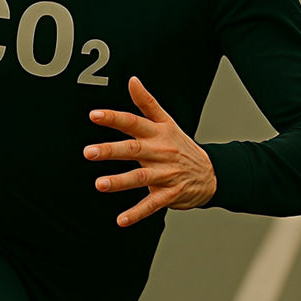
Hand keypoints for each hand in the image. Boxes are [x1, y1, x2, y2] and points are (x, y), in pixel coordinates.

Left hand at [85, 76, 215, 226]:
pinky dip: (137, 213)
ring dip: (120, 181)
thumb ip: (147, 102)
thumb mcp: (167, 122)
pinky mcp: (170, 195)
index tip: (95, 115)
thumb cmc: (181, 146)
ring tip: (100, 184)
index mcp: (158, 133)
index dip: (115, 118)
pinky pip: (152, 205)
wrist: (211, 173)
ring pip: (141, 178)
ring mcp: (166, 174)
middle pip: (134, 150)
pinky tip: (121, 220)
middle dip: (111, 150)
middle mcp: (161, 152)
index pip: (134, 123)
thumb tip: (132, 80)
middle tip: (89, 151)